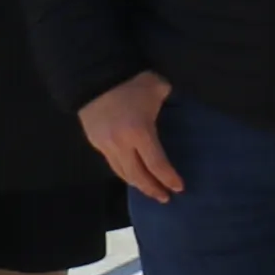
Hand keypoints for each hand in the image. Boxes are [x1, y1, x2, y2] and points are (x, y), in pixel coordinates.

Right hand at [80, 70, 179, 198]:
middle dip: (152, 189)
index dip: (168, 178)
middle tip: (165, 198)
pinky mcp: (95, 142)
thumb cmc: (132, 81)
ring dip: (136, 184)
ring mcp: (105, 145)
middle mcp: (121, 144)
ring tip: (150, 190)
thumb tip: (180, 108)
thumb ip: (171, 102)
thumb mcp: (159, 89)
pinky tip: (132, 174)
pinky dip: (124, 172)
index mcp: (140, 132)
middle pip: (137, 175)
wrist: (95, 76)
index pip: (157, 164)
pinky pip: (111, 163)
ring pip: (122, 172)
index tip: (179, 188)